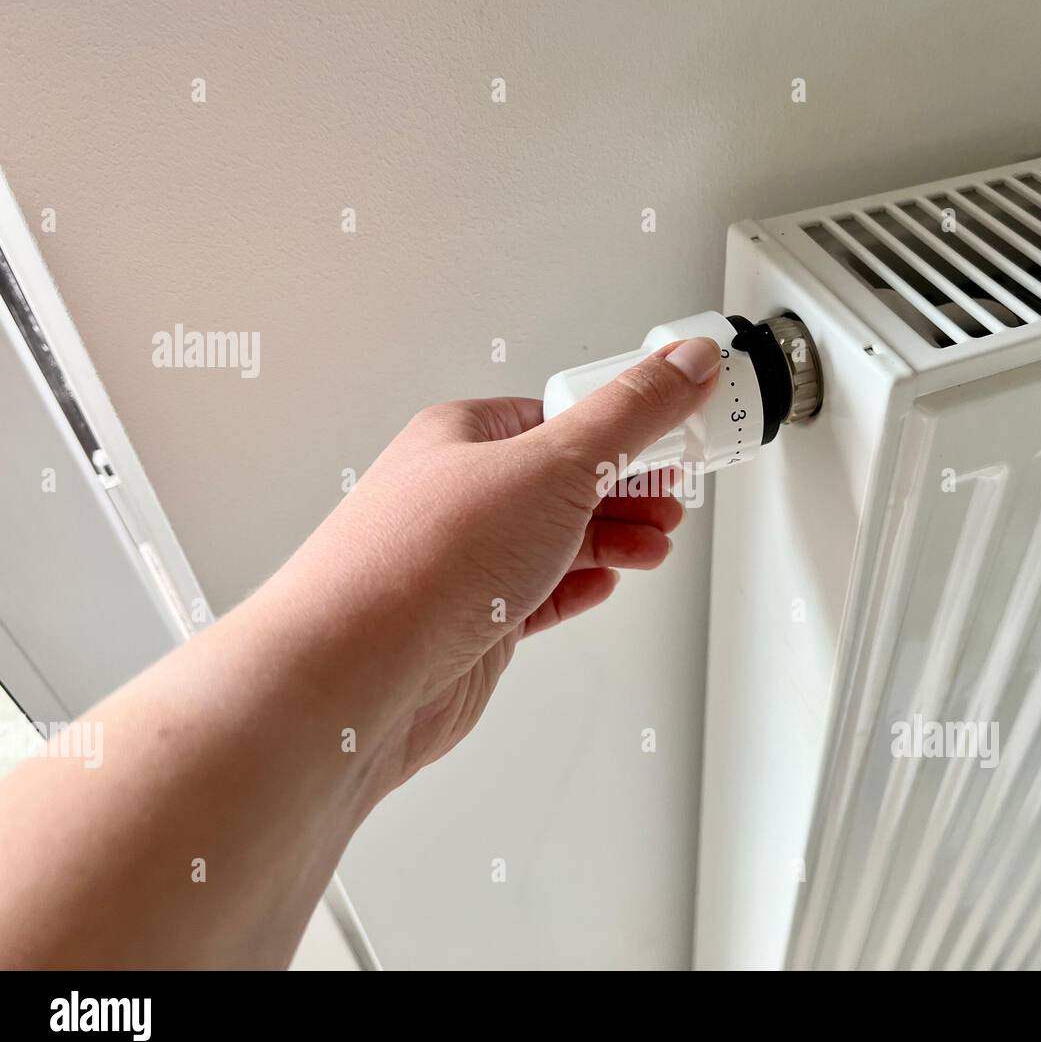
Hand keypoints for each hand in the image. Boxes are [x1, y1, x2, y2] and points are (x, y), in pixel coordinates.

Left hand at [267, 336, 721, 794]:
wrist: (356, 675)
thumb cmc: (419, 563)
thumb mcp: (554, 465)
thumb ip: (629, 416)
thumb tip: (684, 365)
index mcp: (466, 435)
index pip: (564, 412)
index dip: (629, 422)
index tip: (681, 429)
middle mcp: (461, 495)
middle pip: (567, 478)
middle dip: (630, 488)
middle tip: (676, 495)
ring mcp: (467, 562)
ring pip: (557, 537)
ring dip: (614, 538)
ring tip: (656, 542)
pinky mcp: (473, 623)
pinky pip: (539, 593)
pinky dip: (579, 585)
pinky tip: (602, 582)